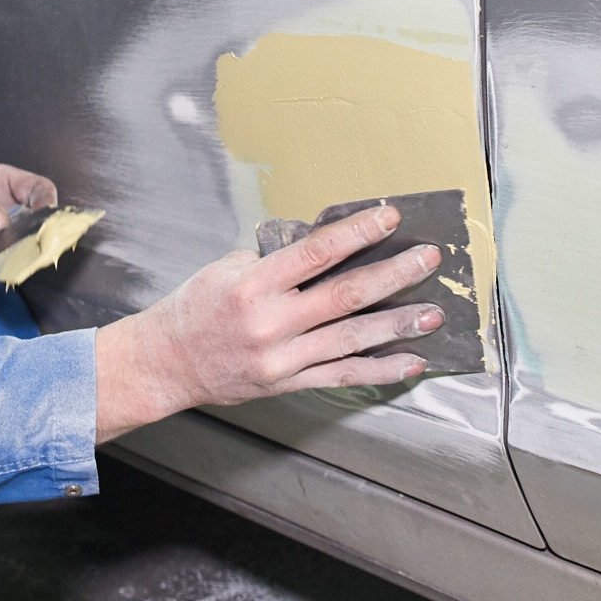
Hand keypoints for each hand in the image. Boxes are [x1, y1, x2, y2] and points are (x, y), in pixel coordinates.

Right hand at [92, 205, 442, 441]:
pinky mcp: (289, 384)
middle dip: (393, 274)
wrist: (167, 363)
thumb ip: (275, 260)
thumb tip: (326, 247)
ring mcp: (282, 358)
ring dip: (397, 325)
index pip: (317, 252)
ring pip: (352, 339)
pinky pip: (342, 376)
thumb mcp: (226, 268)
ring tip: (434, 314)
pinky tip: (410, 361)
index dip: (358, 233)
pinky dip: (380, 370)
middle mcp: (271, 322)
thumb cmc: (196, 308)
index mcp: (254, 284)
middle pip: (346, 295)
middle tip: (427, 258)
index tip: (389, 217)